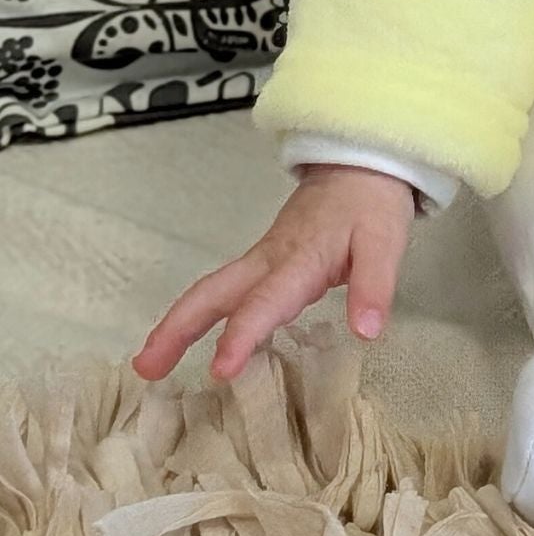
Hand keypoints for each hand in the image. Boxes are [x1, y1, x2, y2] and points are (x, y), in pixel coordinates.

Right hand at [132, 164, 415, 382]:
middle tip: (145, 368)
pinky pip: (225, 290)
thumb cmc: (371, 206)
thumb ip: (375, 287)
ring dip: (177, 325)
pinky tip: (189, 341)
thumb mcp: (385, 244)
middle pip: (212, 293)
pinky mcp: (264, 261)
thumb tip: (367, 332)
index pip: (264, 302)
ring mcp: (262, 260)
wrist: (363, 165)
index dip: (241, 335)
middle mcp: (270, 261)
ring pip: (211, 291)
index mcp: (298, 260)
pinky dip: (199, 315)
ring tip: (148, 365)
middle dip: (177, 329)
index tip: (221, 370)